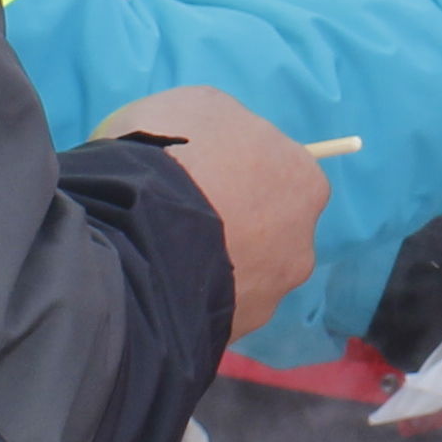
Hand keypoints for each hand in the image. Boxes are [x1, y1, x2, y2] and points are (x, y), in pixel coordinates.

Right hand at [98, 84, 319, 337]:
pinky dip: (189, 297)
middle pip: (267, 230)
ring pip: (240, 276)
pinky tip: (155, 284)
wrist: (137, 234)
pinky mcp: (233, 334)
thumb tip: (223, 148)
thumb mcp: (198, 107)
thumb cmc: (174, 155)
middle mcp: (301, 245)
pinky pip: (210, 310)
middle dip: (231, 224)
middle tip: (178, 215)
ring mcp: (268, 297)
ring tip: (159, 254)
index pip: (279, 173)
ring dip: (211, 265)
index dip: (237, 171)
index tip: (198, 172)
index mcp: (303, 182)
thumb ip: (225, 128)